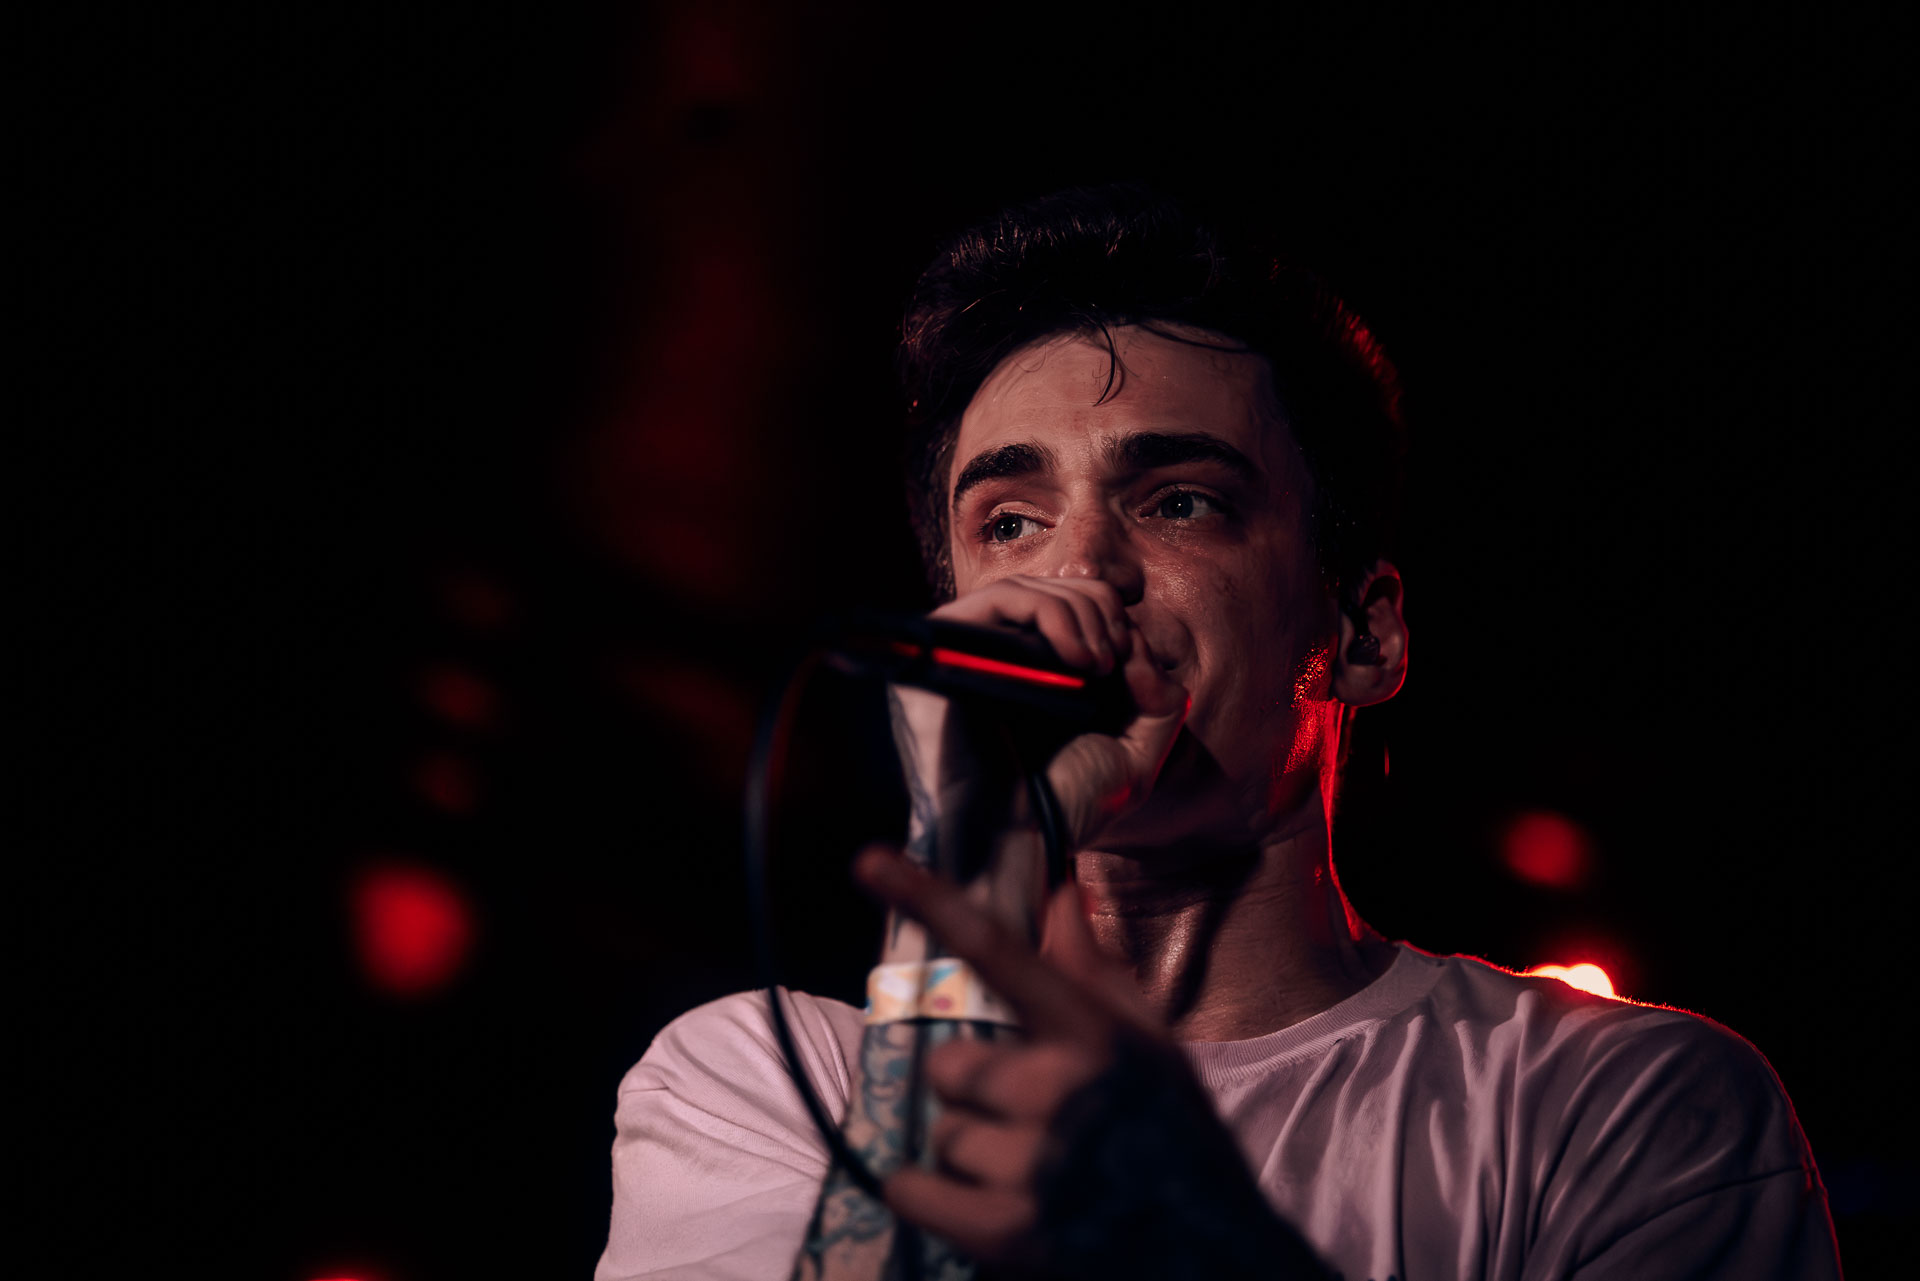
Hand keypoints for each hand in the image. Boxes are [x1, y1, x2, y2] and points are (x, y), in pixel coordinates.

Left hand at [854, 847, 1327, 1278]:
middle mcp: (1059, 1086)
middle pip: (949, 1066)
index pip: (998, 952)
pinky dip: (928, 1200)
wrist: (1211, 1255)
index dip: (930, 901)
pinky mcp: (1005, 1229)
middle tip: (1032, 1122)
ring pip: (940, 1132)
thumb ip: (1092, 974)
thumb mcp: (1150, 1048)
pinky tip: (981, 1206)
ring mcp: (1031, 1159)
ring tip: (1032, 1173)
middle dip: (978, 1094)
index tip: (869, 861)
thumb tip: (1059, 895)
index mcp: (1093, 1033)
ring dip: (971, 1154)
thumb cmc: (1174, 1141)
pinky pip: (911, 1189)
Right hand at [896, 576, 1188, 858]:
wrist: (1019, 840)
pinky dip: (1051, 613)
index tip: (1133, 670)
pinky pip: (998, 599)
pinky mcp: (943, 649)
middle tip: (1117, 663)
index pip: (1073, 607)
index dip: (1113, 621)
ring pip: (1027, 587)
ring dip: (1082, 613)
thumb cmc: (1067, 805)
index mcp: (1033, 674)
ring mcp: (967, 651)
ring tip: (1100, 664)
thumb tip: (1138, 652)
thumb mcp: (1135, 753)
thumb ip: (1158, 700)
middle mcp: (997, 657)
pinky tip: (1080, 659)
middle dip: (1102, 611)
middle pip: (1053, 587)